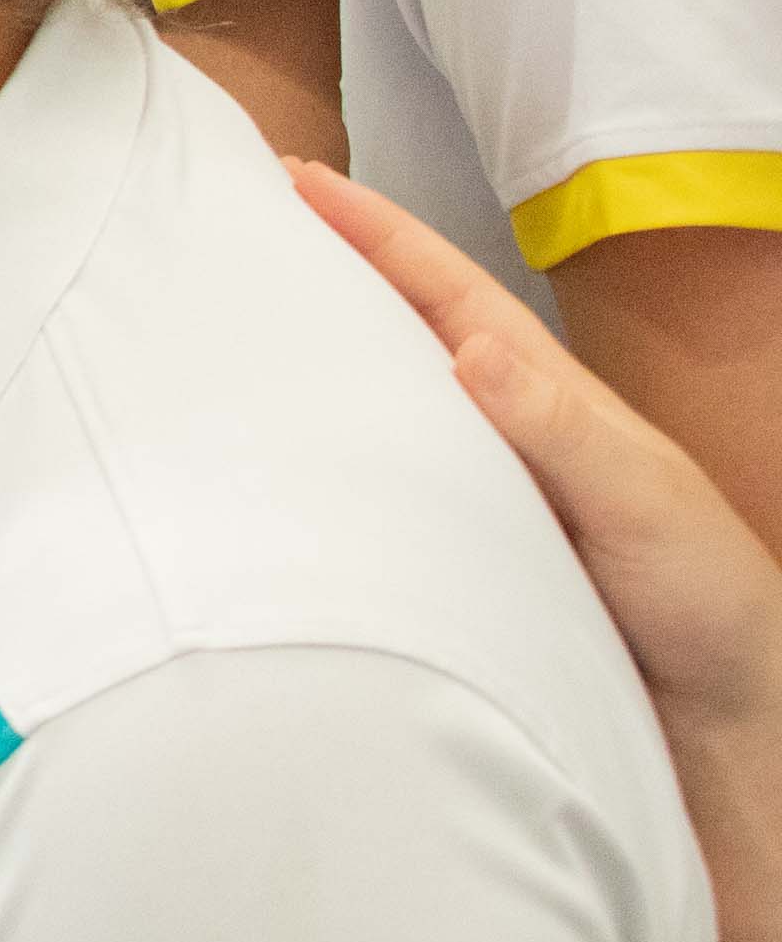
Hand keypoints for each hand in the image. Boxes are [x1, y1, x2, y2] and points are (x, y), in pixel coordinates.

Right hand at [297, 159, 781, 941]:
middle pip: (394, 347)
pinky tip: (246, 491)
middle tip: (228, 232)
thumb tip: (468, 344)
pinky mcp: (442, 593)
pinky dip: (300, 491)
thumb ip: (567, 430)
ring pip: (368, 430)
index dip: (375, 232)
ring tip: (212, 344)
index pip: (447, 297)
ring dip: (298, 383)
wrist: (733, 764)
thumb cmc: (719, 624)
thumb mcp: (656, 508)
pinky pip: (356, 522)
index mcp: (550, 411)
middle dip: (318, 282)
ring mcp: (468, 521)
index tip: (295, 176)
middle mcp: (498, 455)